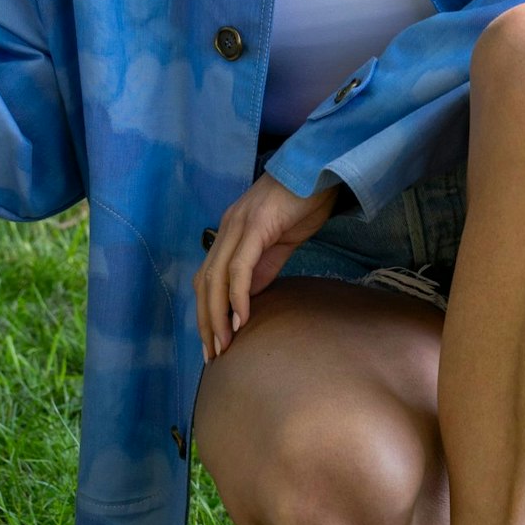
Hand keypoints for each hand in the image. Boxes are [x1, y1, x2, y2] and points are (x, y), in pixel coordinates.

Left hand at [194, 174, 338, 363]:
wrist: (320, 169)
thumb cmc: (302, 203)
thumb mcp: (278, 243)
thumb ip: (260, 268)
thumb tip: (246, 302)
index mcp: (229, 232)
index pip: (206, 279)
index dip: (205, 313)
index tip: (213, 345)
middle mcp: (226, 228)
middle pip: (204, 282)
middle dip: (205, 322)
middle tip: (213, 355)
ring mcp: (238, 225)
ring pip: (216, 277)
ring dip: (217, 315)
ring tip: (225, 344)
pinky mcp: (256, 225)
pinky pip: (240, 266)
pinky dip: (238, 295)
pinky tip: (242, 318)